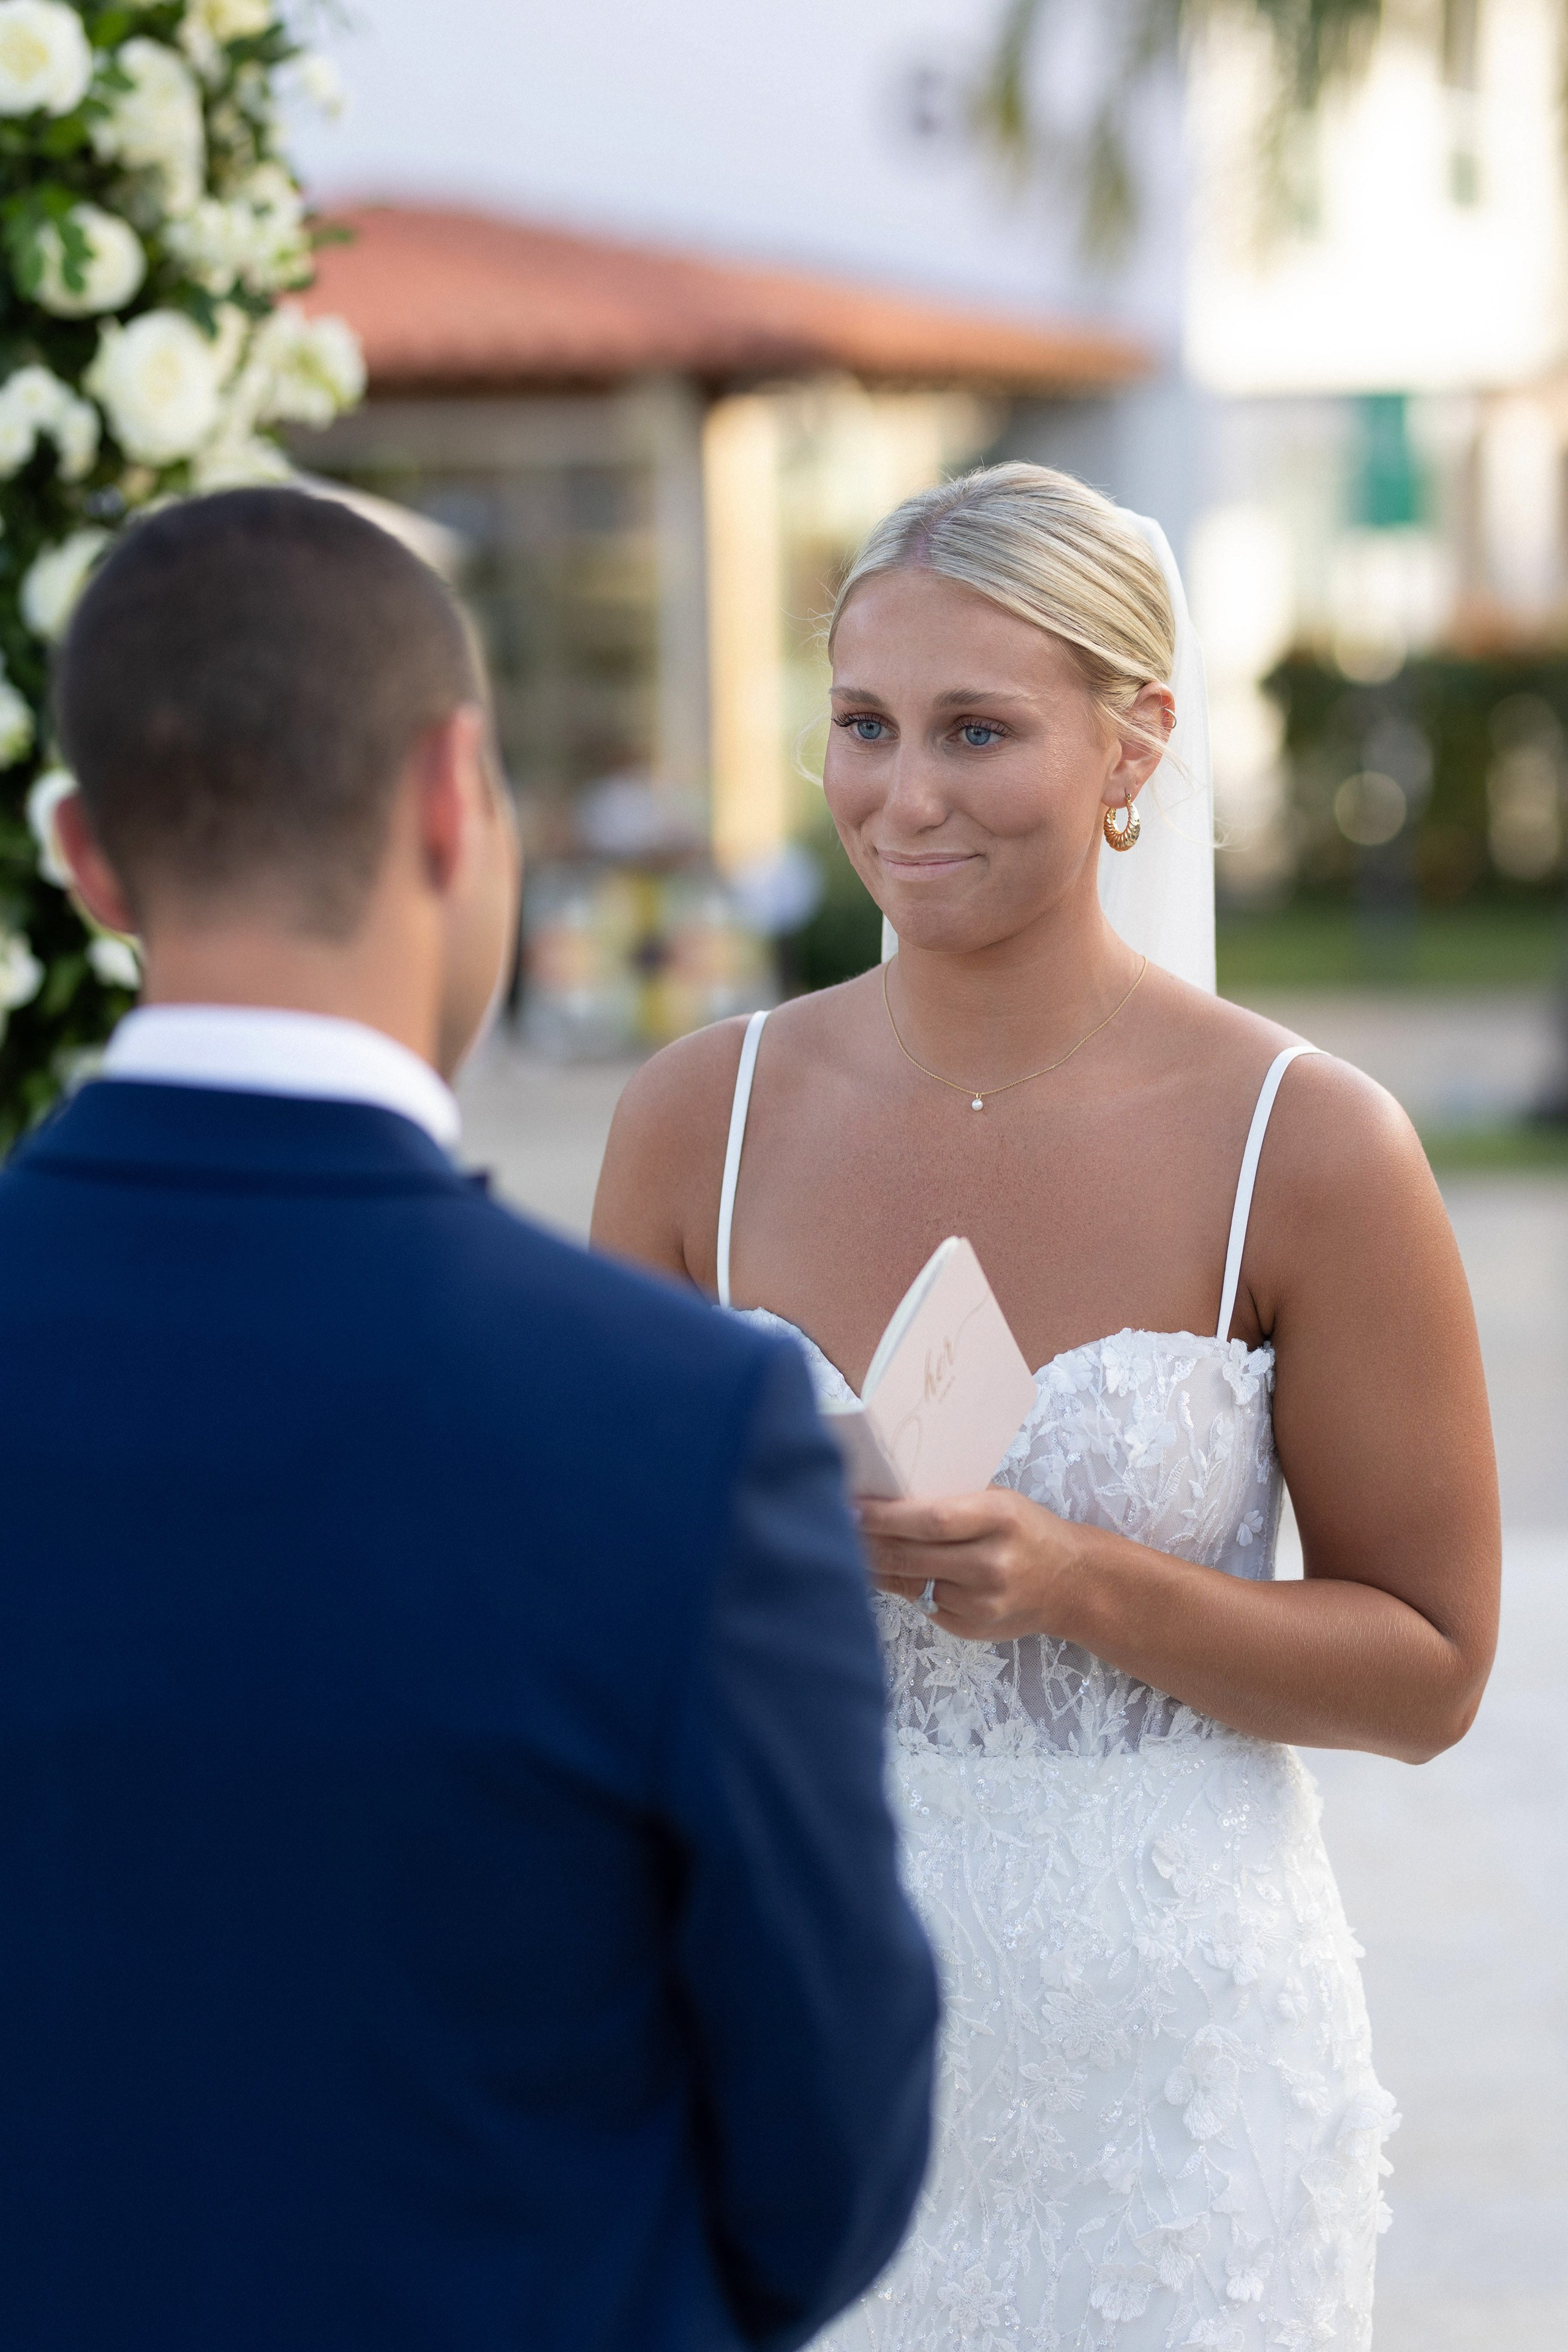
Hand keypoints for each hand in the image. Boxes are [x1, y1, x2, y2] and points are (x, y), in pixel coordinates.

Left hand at [858, 1486, 1088, 1642]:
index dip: (885, 1516)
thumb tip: (884, 1496)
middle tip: (836, 1524)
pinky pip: (923, 1604)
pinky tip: (886, 1573)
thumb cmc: (1026, 1529)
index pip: (931, 1519)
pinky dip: (901, 1587)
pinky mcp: (972, 1627)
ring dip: (874, 1566)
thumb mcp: (998, 1501)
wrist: (1071, 1582)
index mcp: (1000, 1519)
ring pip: (910, 1584)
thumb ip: (950, 1502)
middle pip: (912, 1555)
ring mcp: (982, 1601)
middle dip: (868, 1541)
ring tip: (850, 1546)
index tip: (852, 1505)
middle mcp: (992, 1563)